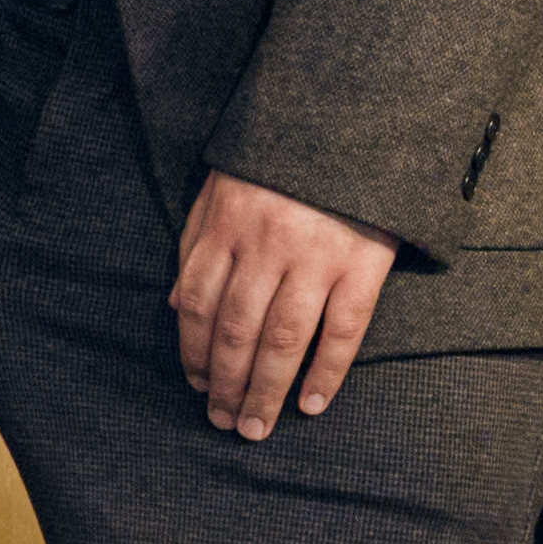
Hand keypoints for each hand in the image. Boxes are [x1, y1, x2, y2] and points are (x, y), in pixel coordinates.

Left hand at [170, 170, 398, 436]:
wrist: (360, 116)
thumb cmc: (286, 159)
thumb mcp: (226, 186)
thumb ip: (198, 242)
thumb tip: (177, 305)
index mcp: (229, 224)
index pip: (199, 304)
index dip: (193, 353)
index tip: (196, 386)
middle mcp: (268, 244)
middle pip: (237, 332)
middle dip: (226, 385)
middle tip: (224, 423)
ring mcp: (318, 255)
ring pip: (284, 339)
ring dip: (266, 391)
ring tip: (257, 426)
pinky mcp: (365, 262)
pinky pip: (344, 329)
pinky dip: (327, 371)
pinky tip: (312, 403)